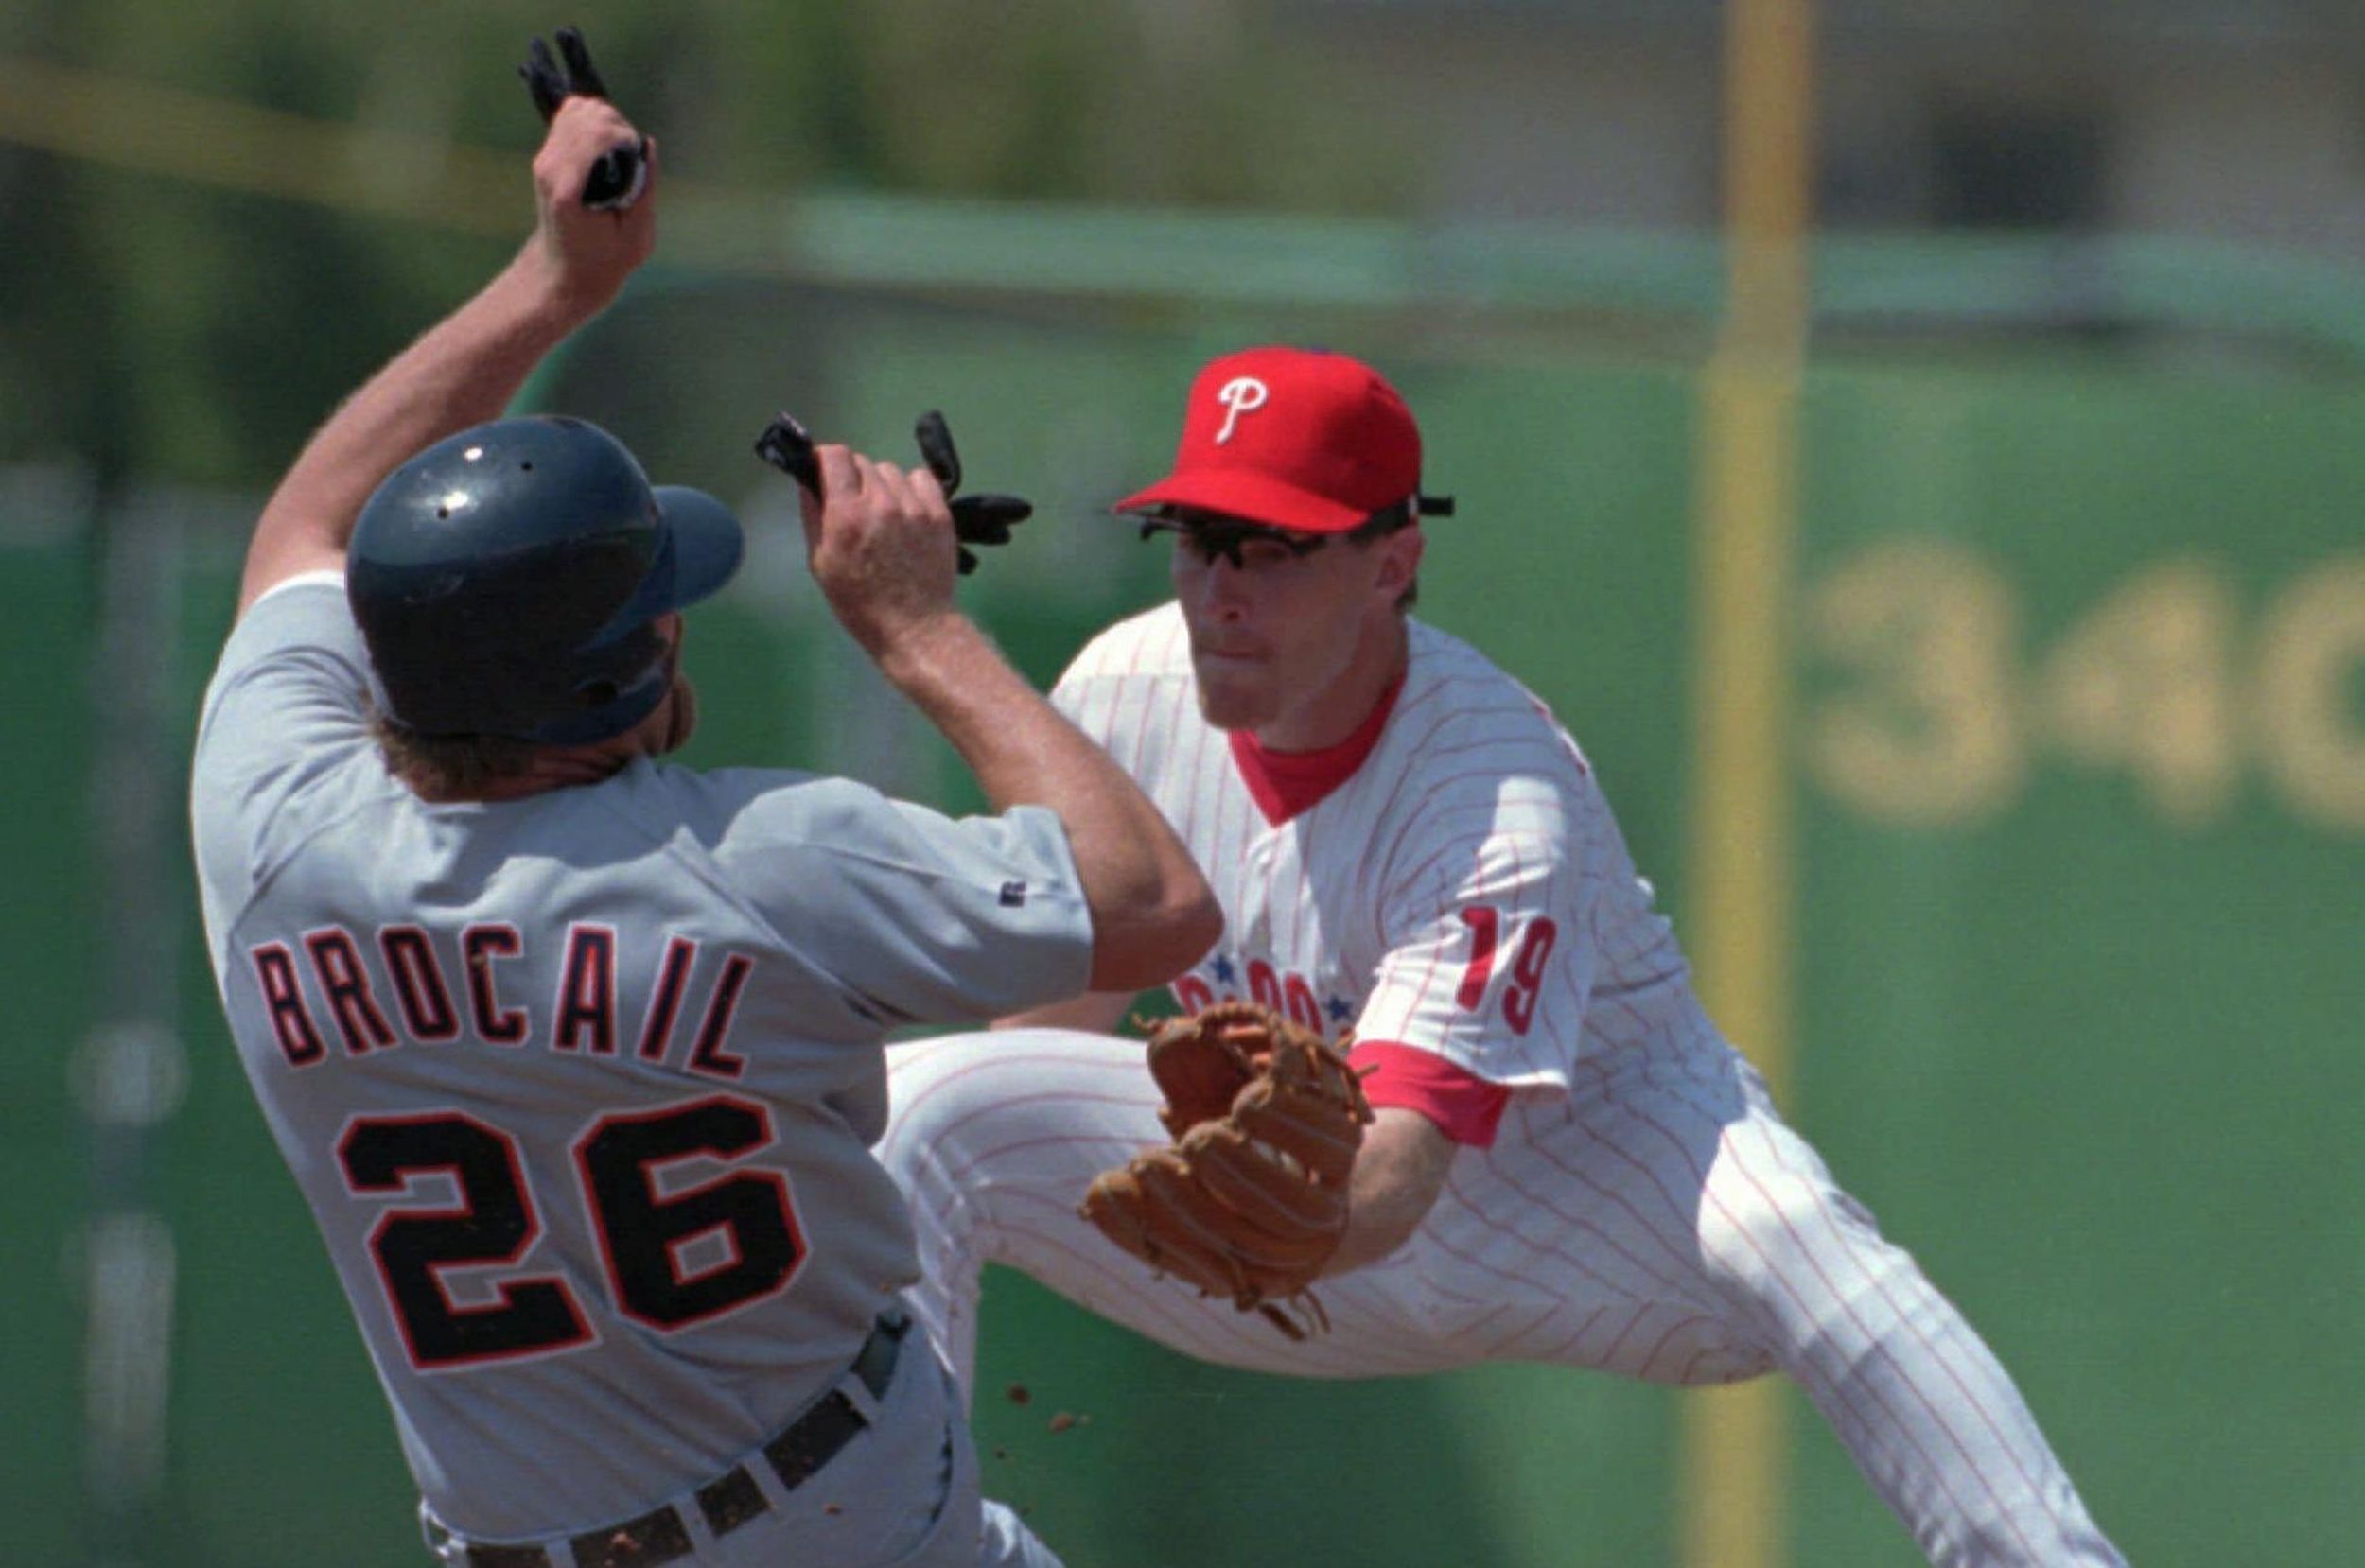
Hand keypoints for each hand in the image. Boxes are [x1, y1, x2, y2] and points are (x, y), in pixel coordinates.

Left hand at [528, 97, 656, 313]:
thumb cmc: (607, 260)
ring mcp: (544, 159)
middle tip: (630, 158)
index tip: (638, 159)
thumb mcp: (638, 236)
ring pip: (580, 108)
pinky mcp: (546, 154)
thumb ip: (644, 189)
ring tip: (619, 152)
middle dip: (619, 127)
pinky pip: (571, 116)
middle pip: (589, 114)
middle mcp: (551, 168)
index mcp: (569, 190)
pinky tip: (605, 146)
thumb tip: (648, 145)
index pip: (596, 133)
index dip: (626, 136)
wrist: (566, 271)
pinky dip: (593, 122)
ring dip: (607, 122)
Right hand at [762, 412, 1031, 576]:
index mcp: (847, 515)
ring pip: (891, 471)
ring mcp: (914, 507)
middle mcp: (881, 503)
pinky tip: (907, 508)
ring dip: (881, 484)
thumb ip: (813, 516)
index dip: (825, 458)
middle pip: (862, 463)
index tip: (823, 469)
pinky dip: (911, 487)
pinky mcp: (940, 514)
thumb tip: (807, 481)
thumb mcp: (821, 563)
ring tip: (882, 512)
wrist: (914, 626)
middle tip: (853, 503)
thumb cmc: (858, 601)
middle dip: (852, 477)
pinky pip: (922, 478)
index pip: (835, 456)